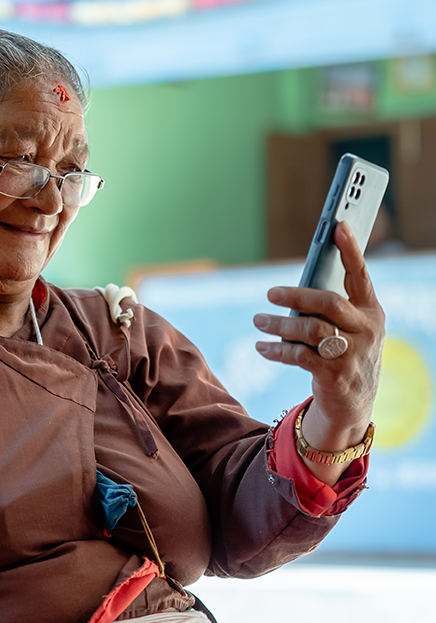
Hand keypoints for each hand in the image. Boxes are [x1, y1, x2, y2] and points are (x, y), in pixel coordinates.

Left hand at [252, 222, 385, 484]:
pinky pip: (299, 356)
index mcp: (371, 311)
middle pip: (328, 303)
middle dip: (295, 295)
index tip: (338, 226)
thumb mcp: (347, 328)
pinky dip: (277, 350)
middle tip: (270, 293)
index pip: (361, 275)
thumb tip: (291, 289)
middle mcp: (366, 330)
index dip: (350, 250)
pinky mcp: (335, 375)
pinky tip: (262, 347)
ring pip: (310, 329)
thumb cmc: (344, 353)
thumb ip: (328, 308)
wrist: (353, 403)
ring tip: (258, 320)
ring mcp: (353, 354)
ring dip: (278, 324)